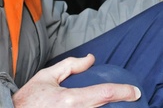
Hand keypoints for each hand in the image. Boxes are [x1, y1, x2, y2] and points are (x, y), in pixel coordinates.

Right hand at [12, 54, 140, 106]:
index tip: (135, 91)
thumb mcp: (46, 77)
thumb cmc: (27, 101)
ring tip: (117, 104)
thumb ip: (70, 66)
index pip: (104, 94)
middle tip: (129, 99)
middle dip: (119, 104)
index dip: (123, 91)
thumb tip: (90, 59)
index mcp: (70, 100)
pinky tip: (99, 107)